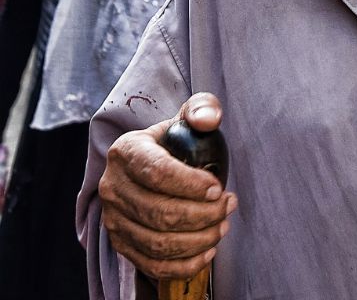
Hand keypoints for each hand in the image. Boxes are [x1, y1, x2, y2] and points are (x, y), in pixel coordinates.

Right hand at [98, 93, 237, 279]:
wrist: (150, 162)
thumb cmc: (174, 139)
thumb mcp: (186, 115)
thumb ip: (202, 108)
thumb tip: (209, 119)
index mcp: (127, 151)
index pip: (157, 172)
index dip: (191, 184)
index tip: (218, 187)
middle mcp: (113, 186)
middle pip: (159, 212)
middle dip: (202, 214)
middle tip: (229, 206)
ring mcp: (114, 218)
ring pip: (157, 241)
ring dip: (198, 239)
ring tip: (223, 225)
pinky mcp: (121, 243)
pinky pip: (151, 264)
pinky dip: (183, 264)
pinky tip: (207, 251)